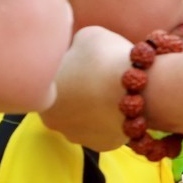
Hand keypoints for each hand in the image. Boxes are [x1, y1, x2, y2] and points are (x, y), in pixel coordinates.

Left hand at [39, 26, 134, 151]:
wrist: (138, 87)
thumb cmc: (107, 58)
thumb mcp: (85, 37)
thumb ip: (73, 46)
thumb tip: (75, 51)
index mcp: (43, 94)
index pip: (55, 78)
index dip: (73, 65)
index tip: (90, 58)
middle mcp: (53, 121)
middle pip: (68, 101)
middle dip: (82, 90)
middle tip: (103, 74)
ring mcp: (78, 137)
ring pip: (86, 118)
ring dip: (96, 106)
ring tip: (117, 89)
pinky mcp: (103, 146)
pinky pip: (106, 129)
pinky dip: (113, 119)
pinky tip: (124, 104)